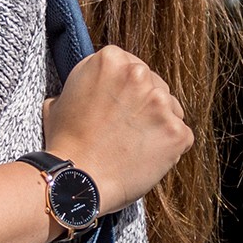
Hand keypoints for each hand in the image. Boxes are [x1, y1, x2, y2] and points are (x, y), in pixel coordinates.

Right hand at [42, 47, 192, 214]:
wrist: (76, 182)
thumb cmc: (65, 145)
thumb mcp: (60, 100)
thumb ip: (83, 84)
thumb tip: (90, 88)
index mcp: (111, 60)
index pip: (132, 68)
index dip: (125, 91)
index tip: (118, 107)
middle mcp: (139, 75)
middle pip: (155, 85)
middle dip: (144, 106)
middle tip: (125, 130)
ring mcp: (161, 103)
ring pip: (171, 109)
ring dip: (158, 124)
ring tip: (133, 146)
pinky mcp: (177, 132)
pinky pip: (182, 136)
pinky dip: (170, 148)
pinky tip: (146, 157)